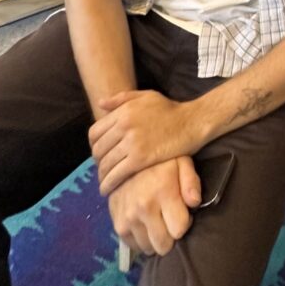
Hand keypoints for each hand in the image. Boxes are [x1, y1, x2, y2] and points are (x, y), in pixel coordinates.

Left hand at [89, 89, 204, 195]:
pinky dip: (109, 183)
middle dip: (97, 162)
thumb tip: (100, 104)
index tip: (99, 153)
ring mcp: (131, 143)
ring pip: (106, 163)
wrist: (191, 122)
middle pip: (98, 150)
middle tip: (103, 169)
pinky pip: (117, 173)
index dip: (93, 145)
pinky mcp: (141, 159)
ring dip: (102, 176)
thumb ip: (121, 98)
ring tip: (104, 183)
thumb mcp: (146, 96)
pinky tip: (108, 189)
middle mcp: (123, 126)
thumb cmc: (170, 109)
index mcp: (123, 112)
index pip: (94, 132)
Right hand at [107, 157, 201, 256]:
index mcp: (163, 193)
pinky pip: (132, 245)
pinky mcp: (116, 222)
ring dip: (155, 239)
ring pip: (148, 248)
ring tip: (158, 221)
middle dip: (171, 236)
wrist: (126, 157)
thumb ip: (191, 182)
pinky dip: (141, 239)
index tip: (184, 213)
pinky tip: (145, 225)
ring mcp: (127, 218)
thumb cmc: (160, 162)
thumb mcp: (182, 162)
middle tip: (170, 220)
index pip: (179, 230)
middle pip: (163, 245)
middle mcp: (144, 209)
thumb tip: (195, 203)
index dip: (186, 223)